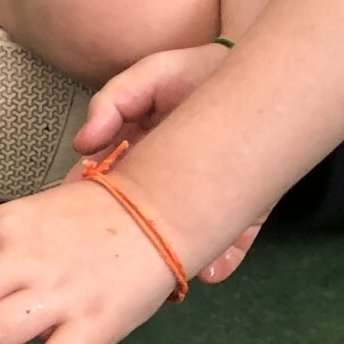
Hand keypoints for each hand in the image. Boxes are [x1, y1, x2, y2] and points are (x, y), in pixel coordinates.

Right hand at [79, 43, 259, 282]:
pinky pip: (234, 241)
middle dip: (137, 241)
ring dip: (178, 257)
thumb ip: (112, 103)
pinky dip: (225, 259)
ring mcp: (207, 199)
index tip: (82, 222)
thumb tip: (82, 145)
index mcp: (137, 157)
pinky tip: (215, 271)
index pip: (107, 188)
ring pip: (187, 239)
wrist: (261, 73)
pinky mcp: (245, 209)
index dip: (92, 206)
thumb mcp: (148, 76)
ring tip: (172, 268)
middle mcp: (169, 184)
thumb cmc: (195, 72)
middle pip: (145, 222)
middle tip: (131, 257)